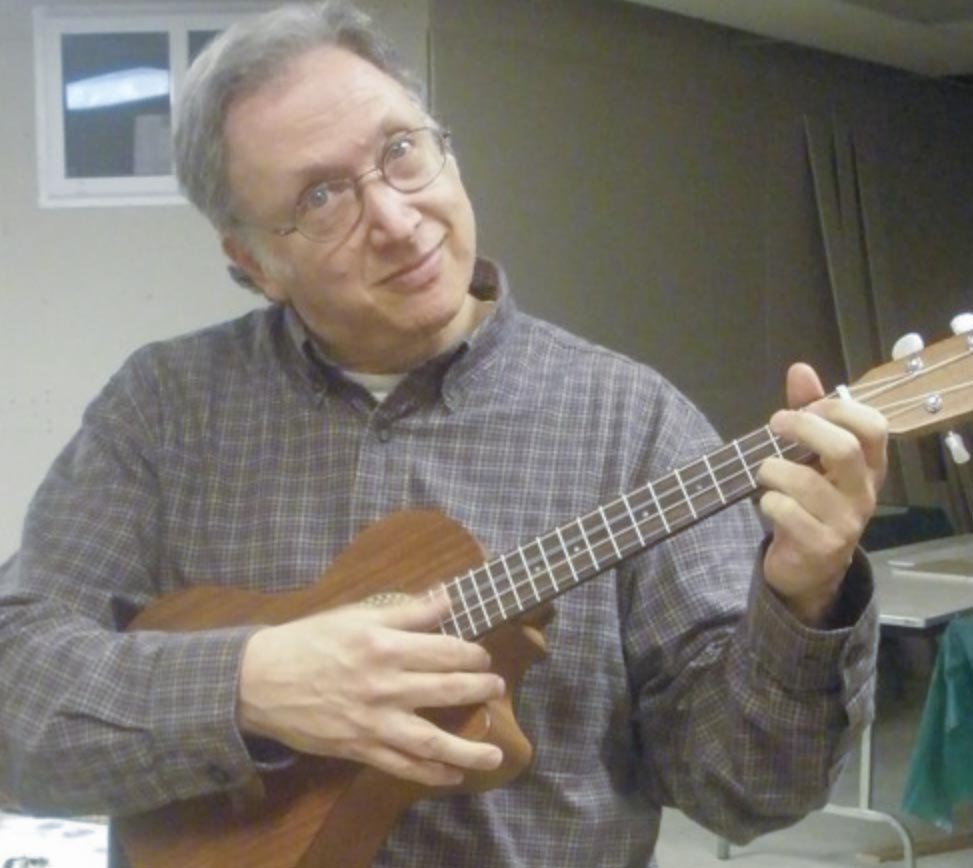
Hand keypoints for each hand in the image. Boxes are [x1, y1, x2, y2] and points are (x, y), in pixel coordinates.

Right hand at [237, 590, 505, 786]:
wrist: (260, 681)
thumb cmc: (309, 641)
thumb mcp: (355, 615)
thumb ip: (405, 610)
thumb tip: (445, 597)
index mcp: (383, 646)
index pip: (444, 649)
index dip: (471, 653)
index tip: (482, 655)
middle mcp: (384, 685)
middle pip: (446, 690)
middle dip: (479, 689)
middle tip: (497, 687)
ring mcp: (373, 721)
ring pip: (431, 740)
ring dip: (467, 750)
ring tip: (495, 756)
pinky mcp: (359, 748)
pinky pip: (402, 766)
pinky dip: (430, 775)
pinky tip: (452, 776)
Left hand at [757, 363, 887, 625]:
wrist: (809, 567)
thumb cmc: (811, 500)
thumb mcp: (813, 456)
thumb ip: (808, 412)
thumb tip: (800, 369)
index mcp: (868, 465)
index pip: (874, 427)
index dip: (838, 408)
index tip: (805, 406)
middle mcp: (864, 492)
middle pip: (843, 449)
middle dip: (803, 428)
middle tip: (774, 423)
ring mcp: (846, 522)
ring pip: (807, 483)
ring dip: (773, 469)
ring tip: (763, 471)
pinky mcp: (821, 546)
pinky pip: (788, 513)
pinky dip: (769, 501)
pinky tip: (767, 502)